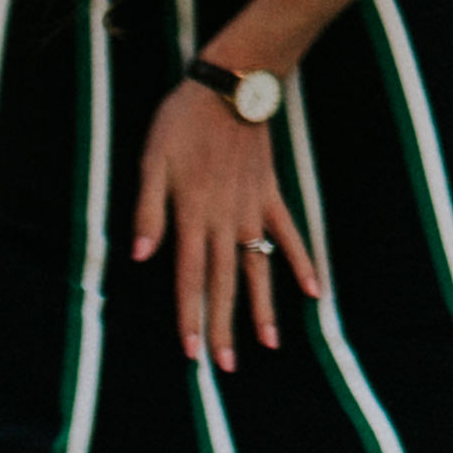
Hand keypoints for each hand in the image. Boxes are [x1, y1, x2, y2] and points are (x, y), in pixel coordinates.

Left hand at [132, 81, 322, 368]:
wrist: (232, 86)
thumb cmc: (182, 121)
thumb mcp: (152, 160)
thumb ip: (147, 210)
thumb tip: (139, 256)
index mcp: (192, 213)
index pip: (189, 276)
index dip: (190, 315)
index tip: (193, 351)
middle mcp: (225, 219)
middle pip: (223, 281)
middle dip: (223, 325)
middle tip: (226, 365)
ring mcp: (252, 208)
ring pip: (258, 266)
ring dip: (262, 306)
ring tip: (268, 344)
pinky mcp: (270, 194)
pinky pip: (288, 234)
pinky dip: (301, 262)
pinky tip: (313, 291)